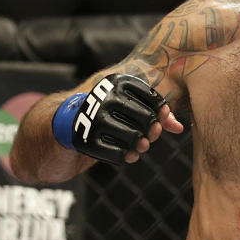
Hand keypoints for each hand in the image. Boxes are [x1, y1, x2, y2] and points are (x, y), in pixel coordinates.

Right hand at [52, 73, 182, 163]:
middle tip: (148, 138)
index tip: (157, 123)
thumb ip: (156, 114)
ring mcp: (93, 117)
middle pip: (147, 120)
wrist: (59, 127)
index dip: (161, 115)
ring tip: (138, 147)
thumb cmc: (104, 114)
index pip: (154, 99)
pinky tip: (125, 155)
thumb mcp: (128, 107)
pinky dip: (125, 157)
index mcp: (117, 82)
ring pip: (134, 138)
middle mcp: (105, 96)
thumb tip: (179, 127)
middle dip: (151, 133)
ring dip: (139, 147)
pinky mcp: (84, 139)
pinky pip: (118, 154)